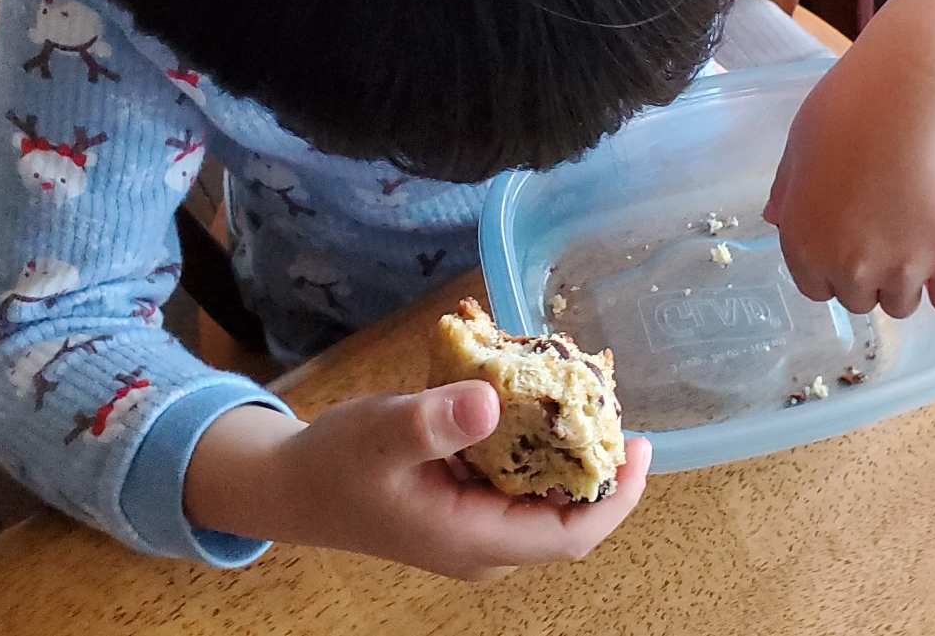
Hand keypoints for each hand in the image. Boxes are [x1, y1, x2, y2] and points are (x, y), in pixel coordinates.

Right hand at [184, 383, 651, 579]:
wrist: (293, 483)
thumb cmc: (336, 463)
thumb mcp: (380, 434)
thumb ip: (433, 421)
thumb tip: (492, 402)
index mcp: (474, 540)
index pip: (569, 535)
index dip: (614, 497)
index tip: (641, 448)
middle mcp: (485, 541)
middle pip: (566, 516)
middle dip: (599, 465)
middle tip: (613, 403)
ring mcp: (475, 523)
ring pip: (544, 495)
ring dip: (570, 451)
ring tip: (585, 393)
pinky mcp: (466, 500)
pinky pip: (519, 478)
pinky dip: (537, 443)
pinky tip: (538, 398)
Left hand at [765, 0, 934, 317]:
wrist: (910, 96)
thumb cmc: (847, 109)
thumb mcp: (798, 145)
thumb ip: (787, 191)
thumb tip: (776, 219)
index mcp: (805, 244)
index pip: (815, 288)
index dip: (830, 266)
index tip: (847, 241)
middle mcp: (849, 268)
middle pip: (859, 300)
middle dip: (868, 274)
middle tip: (884, 231)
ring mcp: (902, 269)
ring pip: (902, 304)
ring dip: (907, 280)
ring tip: (916, 234)